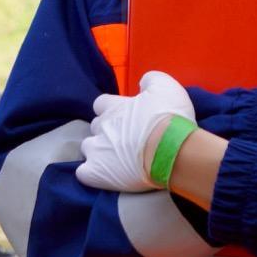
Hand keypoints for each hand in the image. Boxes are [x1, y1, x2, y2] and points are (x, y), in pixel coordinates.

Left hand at [75, 71, 195, 191]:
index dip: (111, 108)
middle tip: (126, 138)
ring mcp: (96, 151)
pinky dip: (92, 174)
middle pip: (95, 126)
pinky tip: (105, 176)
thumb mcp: (166, 86)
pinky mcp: (96, 174)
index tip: (124, 115)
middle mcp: (101, 127)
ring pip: (87, 148)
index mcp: (114, 107)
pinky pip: (84, 174)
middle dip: (106, 130)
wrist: (172, 150)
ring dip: (99, 151)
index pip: (101, 103)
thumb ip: (151, 80)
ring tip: (117, 159)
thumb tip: (142, 83)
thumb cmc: (169, 117)